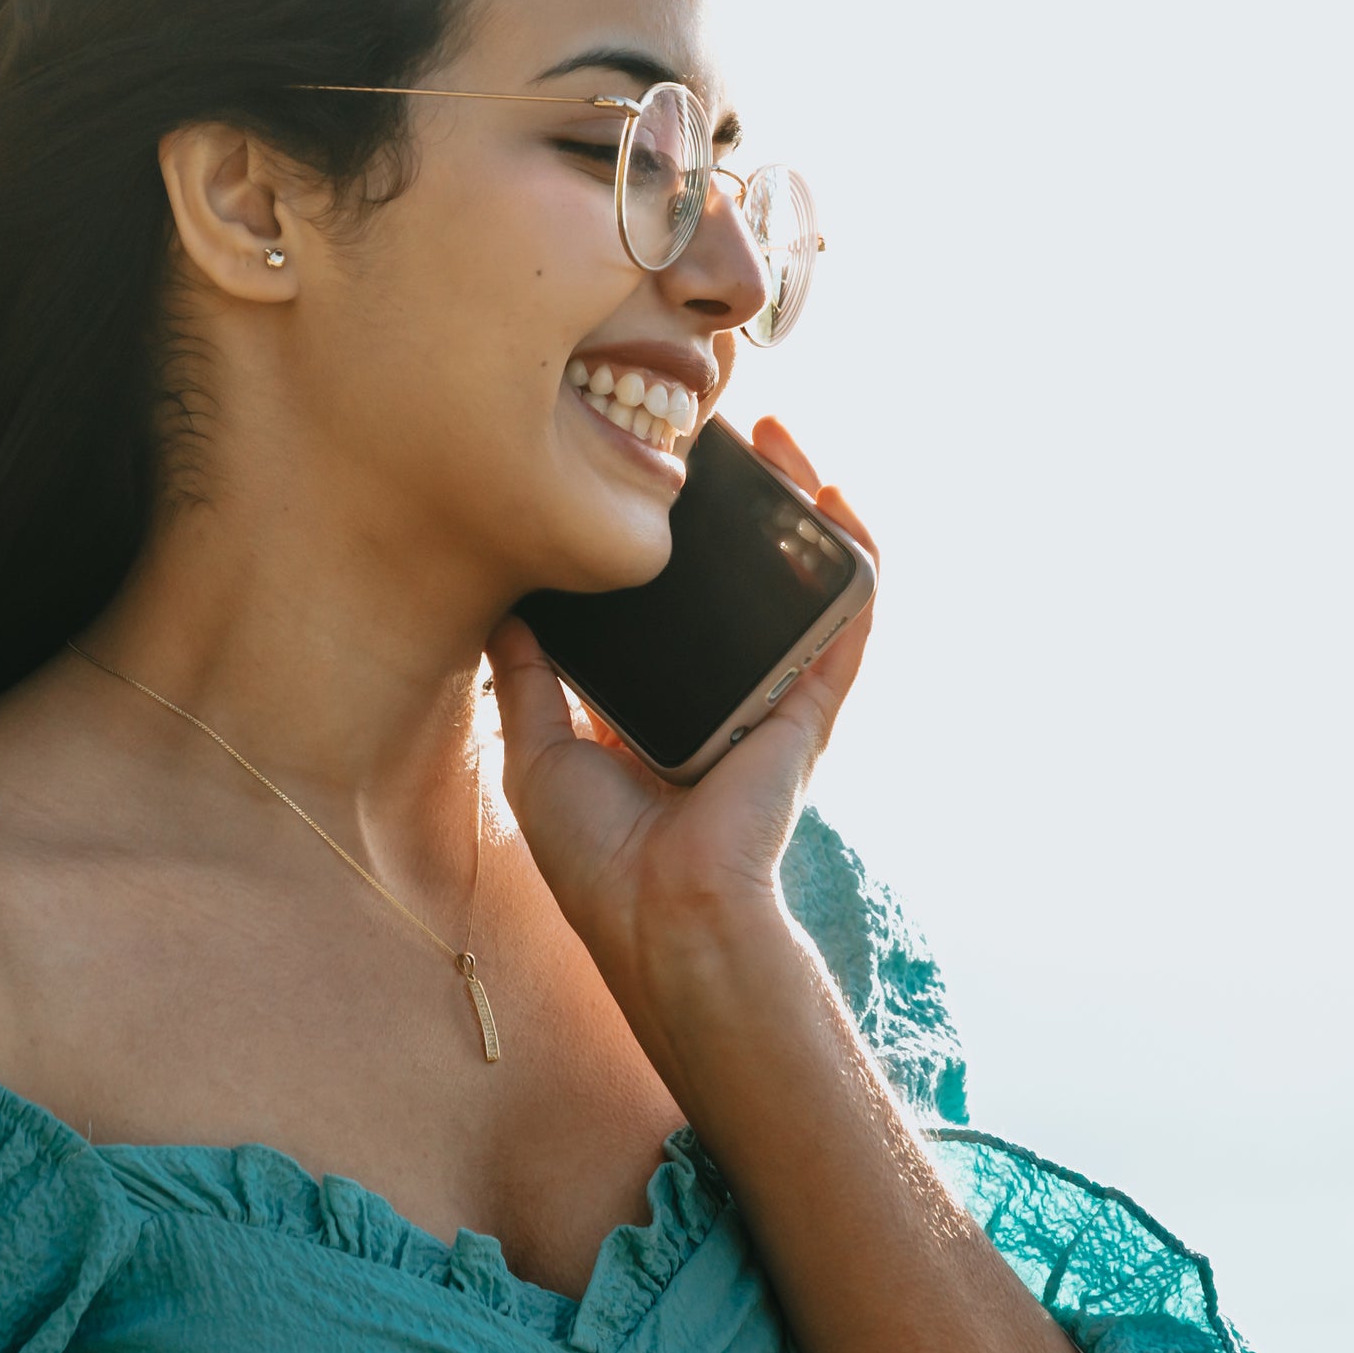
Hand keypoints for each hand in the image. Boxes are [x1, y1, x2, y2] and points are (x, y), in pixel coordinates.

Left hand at [485, 417, 878, 1000]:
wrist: (664, 916)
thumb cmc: (598, 859)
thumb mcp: (536, 754)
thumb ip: (524, 680)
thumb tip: (503, 607)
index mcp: (656, 711)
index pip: (665, 610)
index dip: (662, 547)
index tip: (648, 480)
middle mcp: (720, 696)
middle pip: (737, 582)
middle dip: (736, 507)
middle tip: (721, 436)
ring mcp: (769, 698)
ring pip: (795, 585)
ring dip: (798, 510)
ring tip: (783, 442)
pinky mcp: (807, 709)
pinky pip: (843, 624)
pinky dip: (850, 561)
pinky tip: (840, 502)